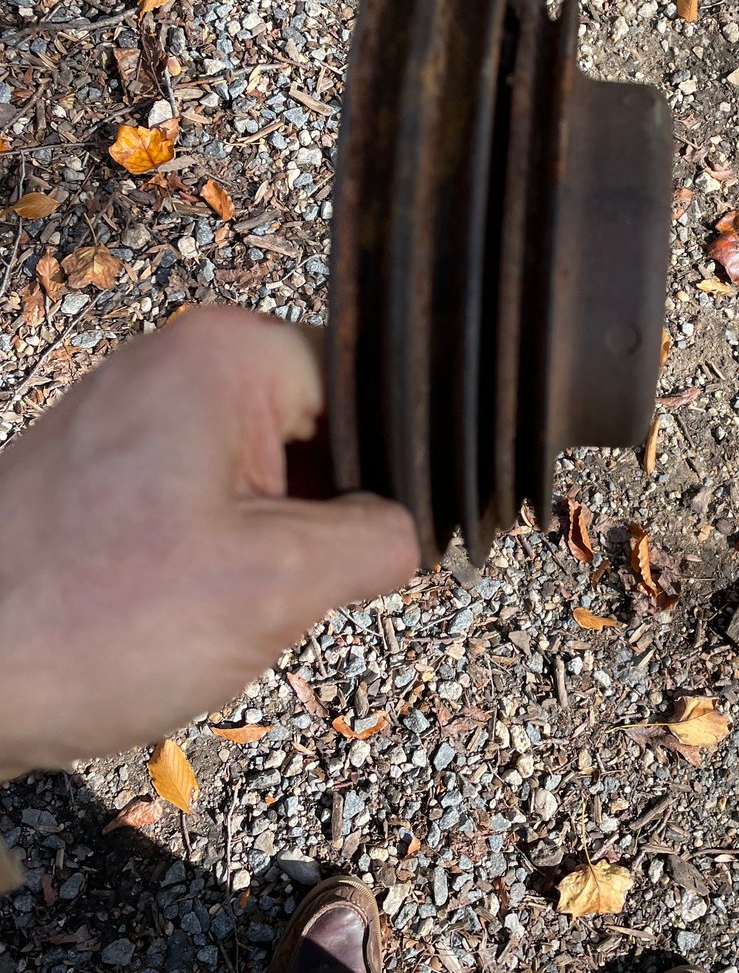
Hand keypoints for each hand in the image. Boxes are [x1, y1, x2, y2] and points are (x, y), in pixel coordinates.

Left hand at [0, 307, 418, 777]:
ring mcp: (139, 416)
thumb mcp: (276, 584)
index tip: (399, 537)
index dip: (396, 467)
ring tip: (229, 600)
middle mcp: (180, 363)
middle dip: (326, 514)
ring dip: (274, 543)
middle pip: (320, 429)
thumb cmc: (89, 620)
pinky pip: (209, 498)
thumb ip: (379, 540)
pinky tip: (190, 608)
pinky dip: (223, 554)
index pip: (370, 387)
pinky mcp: (111, 472)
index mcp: (227, 353)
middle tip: (298, 585)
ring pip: (268, 473)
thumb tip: (416, 529)